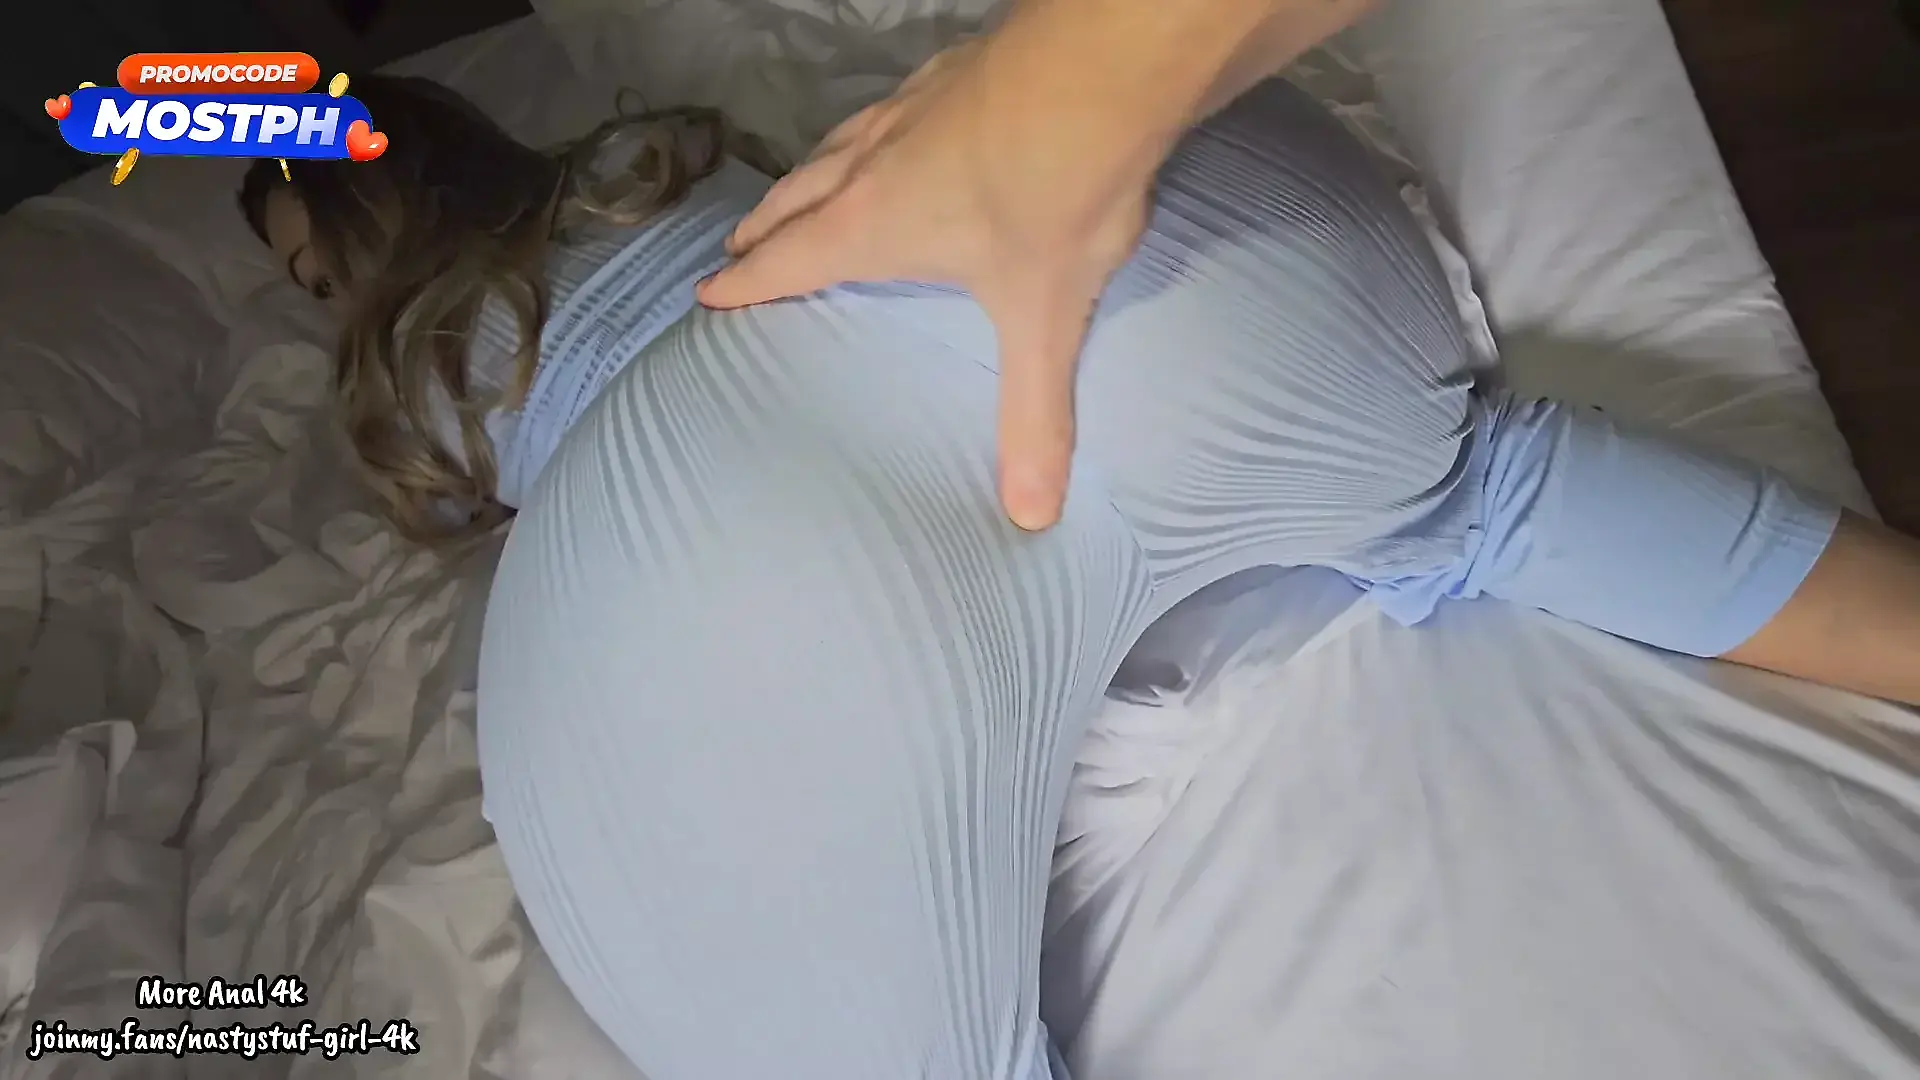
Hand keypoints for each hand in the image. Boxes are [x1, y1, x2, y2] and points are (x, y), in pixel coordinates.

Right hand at [697, 37, 1155, 531]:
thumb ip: (1035, 415)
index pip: (788, 261)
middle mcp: (873, 163)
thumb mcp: (1044, 318)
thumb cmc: (1054, 201)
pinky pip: (887, 106)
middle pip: (797, 198)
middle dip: (764, 226)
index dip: (747, 283)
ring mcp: (909, 109)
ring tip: (798, 190)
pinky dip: (870, 127)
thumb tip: (1033, 516)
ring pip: (836, 146)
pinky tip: (894, 122)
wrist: (1100, 76)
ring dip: (809, 174)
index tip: (707, 294)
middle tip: (736, 245)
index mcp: (872, 224)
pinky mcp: (951, 71)